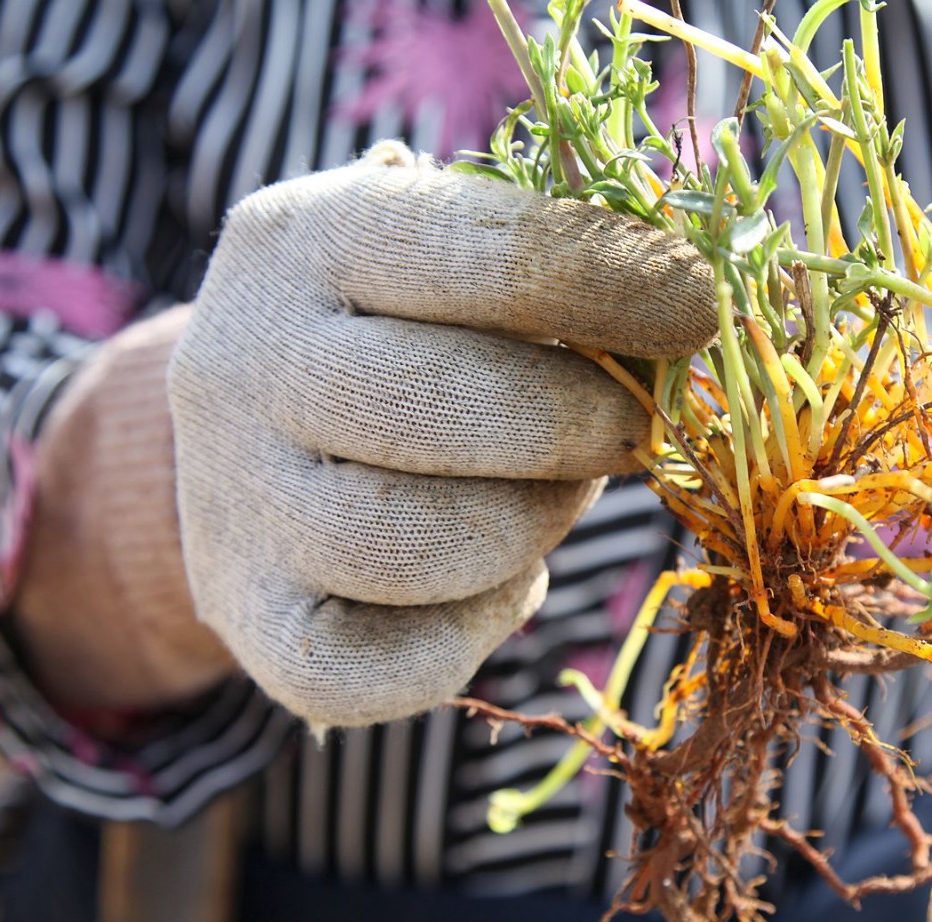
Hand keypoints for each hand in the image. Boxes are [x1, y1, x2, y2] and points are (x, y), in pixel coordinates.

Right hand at [166, 143, 714, 726]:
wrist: (243, 436)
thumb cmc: (390, 330)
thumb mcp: (437, 254)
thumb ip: (538, 262)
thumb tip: (679, 295)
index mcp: (306, 241)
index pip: (480, 252)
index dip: (611, 282)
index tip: (696, 310)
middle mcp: (245, 363)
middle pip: (448, 407)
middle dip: (580, 424)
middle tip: (629, 428)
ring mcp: (235, 501)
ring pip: (413, 545)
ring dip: (529, 528)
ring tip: (552, 498)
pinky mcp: (246, 618)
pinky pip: (367, 670)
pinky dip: (469, 635)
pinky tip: (502, 584)